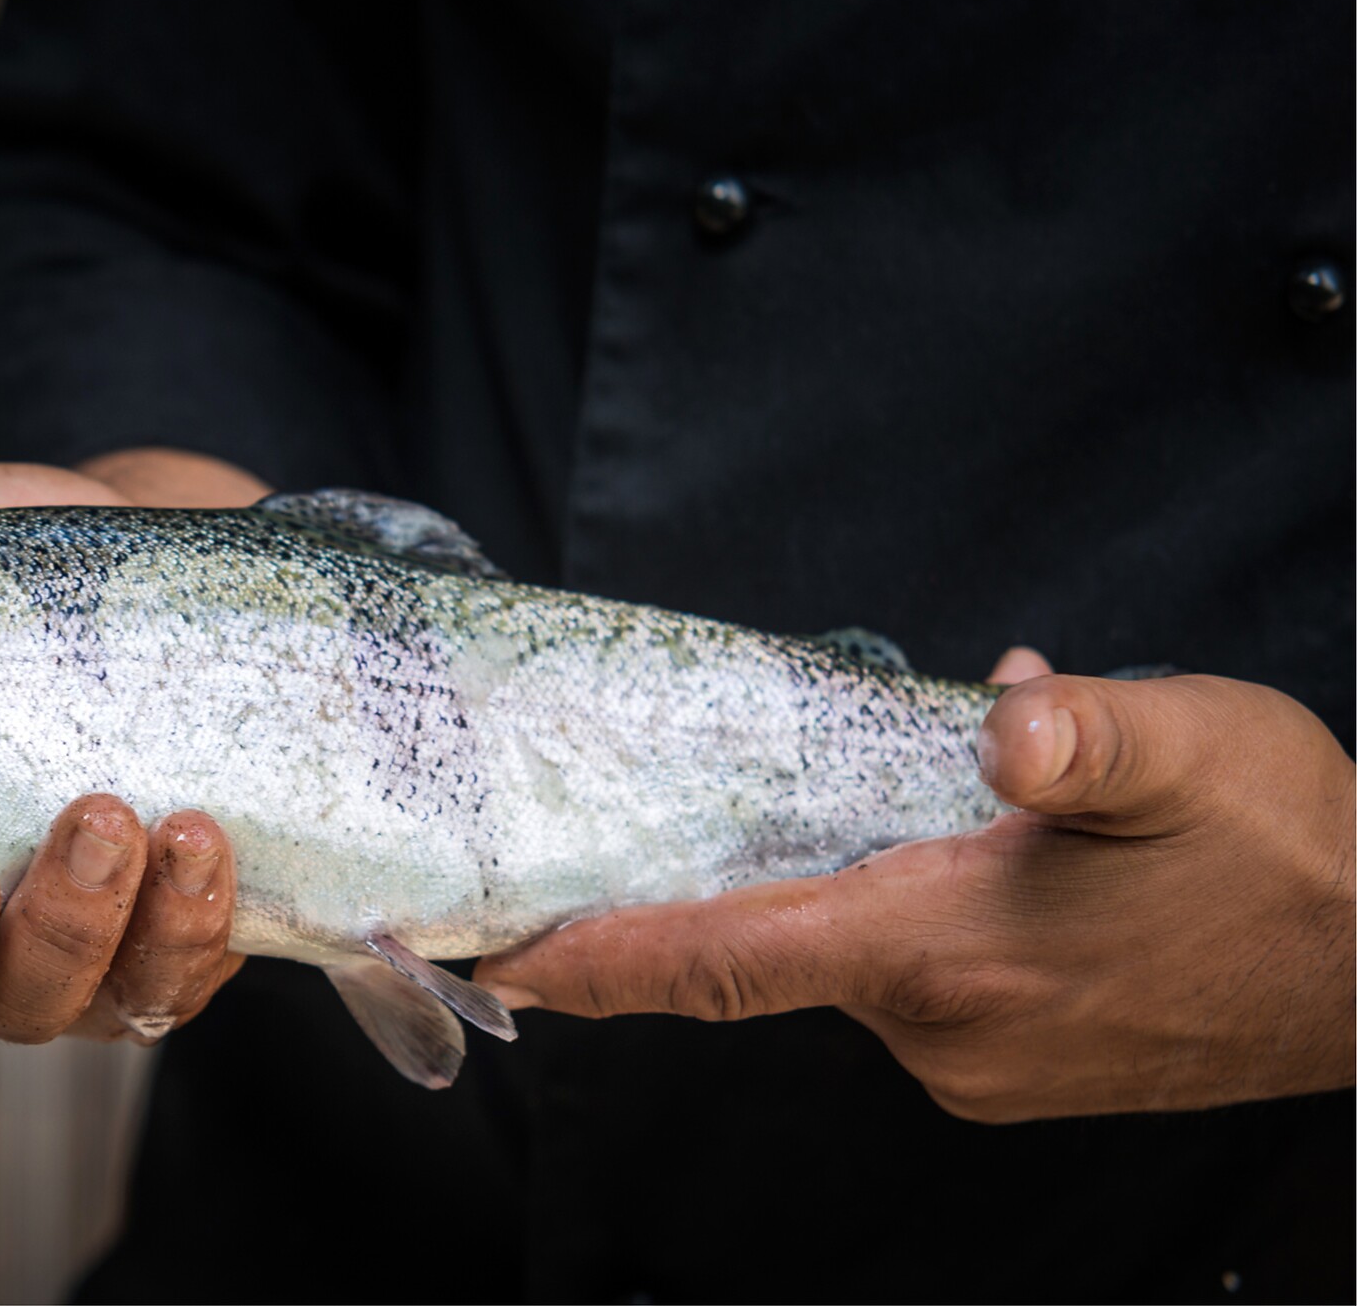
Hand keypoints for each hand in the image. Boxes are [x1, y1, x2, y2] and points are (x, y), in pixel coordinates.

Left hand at [474, 649, 1356, 1121]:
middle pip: (768, 948)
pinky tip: (987, 849)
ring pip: (852, 954)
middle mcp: (940, 1028)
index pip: (718, 960)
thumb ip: (1085, 733)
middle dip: (727, 879)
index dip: (597, 959)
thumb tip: (1002, 712)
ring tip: (940, 805)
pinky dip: (908, 910)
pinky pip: (915, 977)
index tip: (498, 953)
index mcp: (943, 953)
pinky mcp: (1015, 1063)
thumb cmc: (1291, 861)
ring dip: (854, 878)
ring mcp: (977, 1059)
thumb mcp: (1192, 751)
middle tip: (698, 797)